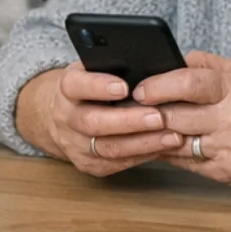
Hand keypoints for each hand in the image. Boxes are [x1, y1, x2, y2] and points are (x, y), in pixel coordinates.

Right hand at [16, 64, 179, 176]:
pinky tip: (163, 148)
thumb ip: (113, 69)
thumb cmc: (88, 88)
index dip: (98, 86)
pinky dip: (143, 155)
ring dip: (143, 143)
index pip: (76, 85)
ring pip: (108, 147)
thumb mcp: (92, 70)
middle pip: (93, 122)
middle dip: (129, 121)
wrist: (59, 116)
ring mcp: (74, 144)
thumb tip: (150, 68)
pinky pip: (117, 163)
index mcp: (66, 88)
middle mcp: (66, 117)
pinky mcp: (87, 163)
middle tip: (158, 117)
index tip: (123, 87)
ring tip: (171, 137)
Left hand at [133, 51, 230, 187]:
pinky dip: (173, 152)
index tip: (139, 89)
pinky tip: (164, 143)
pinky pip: (188, 163)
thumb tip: (169, 60)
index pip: (187, 84)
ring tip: (142, 126)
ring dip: (157, 135)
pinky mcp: (229, 173)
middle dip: (150, 113)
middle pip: (175, 117)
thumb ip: (206, 64)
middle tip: (130, 108)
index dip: (157, 87)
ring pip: (177, 143)